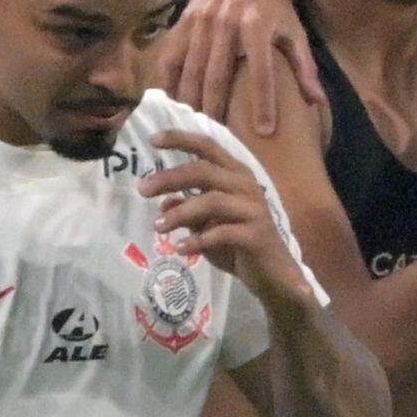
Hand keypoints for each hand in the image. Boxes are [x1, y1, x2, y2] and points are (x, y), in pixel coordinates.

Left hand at [141, 130, 316, 309]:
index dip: (181, 140)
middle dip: (169, 178)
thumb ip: (189, 211)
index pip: (208, 147)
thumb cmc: (239, 246)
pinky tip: (180, 249)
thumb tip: (164, 203)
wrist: (273, 276)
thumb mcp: (207, 226)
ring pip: (211, 201)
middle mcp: (246, 186)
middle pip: (203, 170)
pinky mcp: (256, 235)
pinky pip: (221, 233)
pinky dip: (197, 241)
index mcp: (235, 175)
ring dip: (180, 214)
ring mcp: (253, 209)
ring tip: (158, 228)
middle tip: (142, 190)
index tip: (153, 140)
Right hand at [155, 0, 321, 133]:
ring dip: (189, 101)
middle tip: (216, 139)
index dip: (264, 102)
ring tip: (190, 129)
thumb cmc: (273, 3)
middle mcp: (226, 24)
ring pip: (191, 69)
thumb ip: (304, 65)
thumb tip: (317, 101)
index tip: (265, 131)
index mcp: (257, 26)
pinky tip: (165, 104)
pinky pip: (169, 56)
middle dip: (216, 109)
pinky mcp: (183, 22)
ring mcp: (200, 22)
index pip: (262, 70)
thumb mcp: (293, 28)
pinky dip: (165, 81)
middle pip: (218, 74)